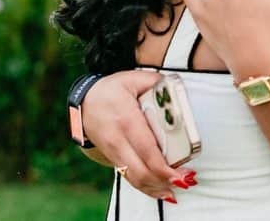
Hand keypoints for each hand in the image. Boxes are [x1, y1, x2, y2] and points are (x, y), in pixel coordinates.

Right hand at [81, 70, 191, 198]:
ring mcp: (113, 151)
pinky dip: (145, 187)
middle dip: (163, 180)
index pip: (146, 149)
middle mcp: (118, 139)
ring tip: (176, 189)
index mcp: (126, 119)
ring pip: (133, 178)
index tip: (180, 172)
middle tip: (186, 180)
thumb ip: (156, 81)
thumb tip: (175, 85)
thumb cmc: (111, 89)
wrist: (83, 101)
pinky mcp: (113, 157)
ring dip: (156, 187)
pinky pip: (129, 177)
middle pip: (140, 170)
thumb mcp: (133, 78)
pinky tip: (161, 190)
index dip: (162, 166)